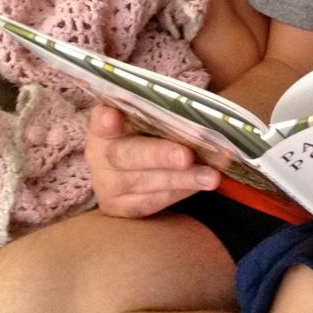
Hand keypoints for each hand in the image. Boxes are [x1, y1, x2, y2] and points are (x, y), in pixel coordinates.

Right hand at [84, 105, 221, 217]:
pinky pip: (150, 202)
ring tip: (211, 176)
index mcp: (104, 123)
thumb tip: (213, 106)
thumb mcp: (155, 115)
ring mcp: (106, 184)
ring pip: (144, 181)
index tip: (113, 118)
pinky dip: (178, 193)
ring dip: (181, 179)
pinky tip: (200, 185)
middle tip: (187, 156)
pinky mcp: (119, 207)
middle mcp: (100, 153)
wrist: (139, 164)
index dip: (106, 120)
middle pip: (127, 153)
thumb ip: (172, 110)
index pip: (101, 119)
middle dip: (159, 155)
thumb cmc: (152, 130)